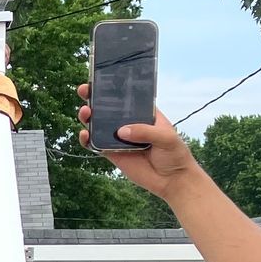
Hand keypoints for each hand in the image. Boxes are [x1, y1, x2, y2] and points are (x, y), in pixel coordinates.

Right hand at [76, 84, 205, 197]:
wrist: (172, 181)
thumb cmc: (175, 154)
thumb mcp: (166, 138)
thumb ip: (145, 132)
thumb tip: (121, 131)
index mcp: (144, 114)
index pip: (127, 98)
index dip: (113, 89)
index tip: (101, 80)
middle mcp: (130, 124)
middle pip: (108, 109)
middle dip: (95, 99)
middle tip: (85, 91)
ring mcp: (119, 139)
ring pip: (99, 125)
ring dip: (88, 118)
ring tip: (85, 113)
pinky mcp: (112, 154)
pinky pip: (95, 145)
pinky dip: (87, 140)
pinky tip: (85, 135)